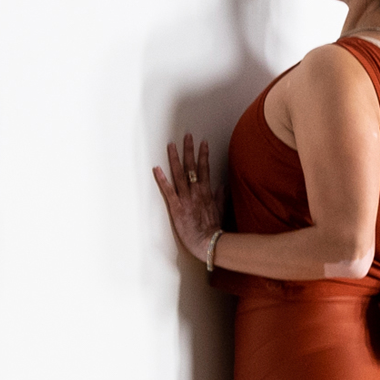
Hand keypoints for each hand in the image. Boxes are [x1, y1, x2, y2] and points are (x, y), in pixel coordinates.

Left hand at [152, 133, 222, 261]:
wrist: (209, 243)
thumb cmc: (213, 230)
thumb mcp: (220, 211)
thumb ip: (220, 197)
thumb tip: (222, 185)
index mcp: (206, 193)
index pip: (205, 169)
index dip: (203, 154)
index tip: (202, 142)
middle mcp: (196, 193)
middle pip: (192, 167)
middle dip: (189, 150)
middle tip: (187, 136)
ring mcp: (186, 199)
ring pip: (179, 175)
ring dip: (175, 159)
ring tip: (171, 146)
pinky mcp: (177, 208)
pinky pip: (169, 191)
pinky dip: (162, 180)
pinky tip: (156, 169)